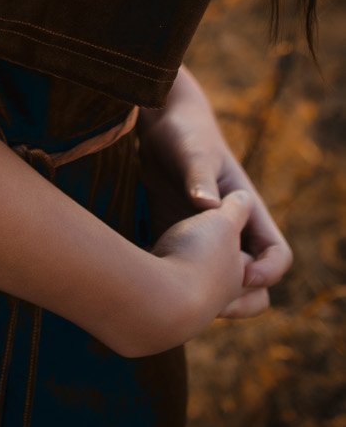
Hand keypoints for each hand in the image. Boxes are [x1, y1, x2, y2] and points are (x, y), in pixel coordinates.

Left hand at [140, 66, 291, 314]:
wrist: (161, 123)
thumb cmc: (185, 133)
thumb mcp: (193, 152)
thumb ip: (200, 177)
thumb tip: (208, 206)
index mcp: (248, 211)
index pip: (277, 255)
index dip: (267, 272)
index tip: (242, 276)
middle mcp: (232, 229)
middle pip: (254, 281)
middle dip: (238, 298)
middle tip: (207, 302)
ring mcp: (206, 236)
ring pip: (221, 283)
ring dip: (206, 296)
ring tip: (176, 295)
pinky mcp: (178, 236)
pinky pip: (186, 271)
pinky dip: (175, 281)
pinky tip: (150, 281)